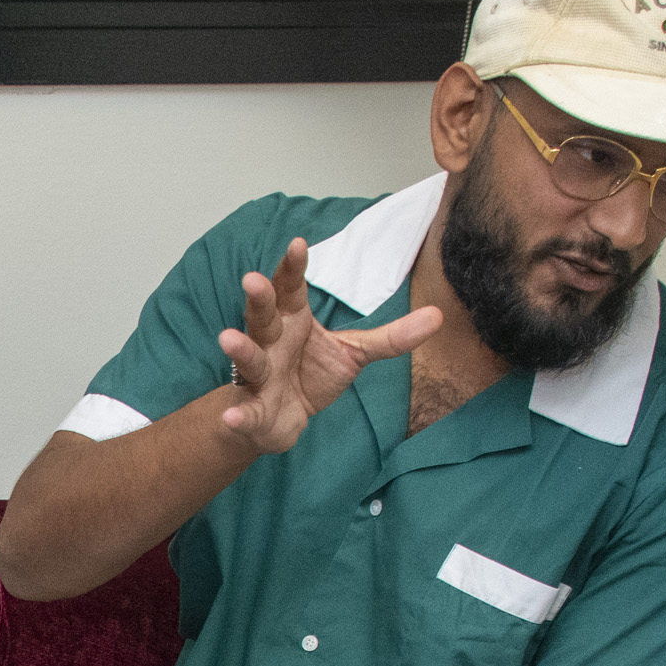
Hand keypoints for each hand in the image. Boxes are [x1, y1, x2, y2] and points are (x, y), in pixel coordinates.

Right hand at [217, 237, 440, 453]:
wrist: (281, 420)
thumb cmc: (312, 374)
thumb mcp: (354, 352)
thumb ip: (391, 337)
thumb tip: (437, 316)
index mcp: (292, 320)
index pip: (291, 288)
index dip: (292, 267)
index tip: (298, 244)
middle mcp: (270, 342)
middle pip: (262, 315)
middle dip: (257, 298)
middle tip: (252, 280)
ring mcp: (257, 376)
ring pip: (248, 359)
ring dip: (239, 349)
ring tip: (228, 339)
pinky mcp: (252, 410)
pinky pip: (244, 412)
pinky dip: (237, 416)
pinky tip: (231, 417)